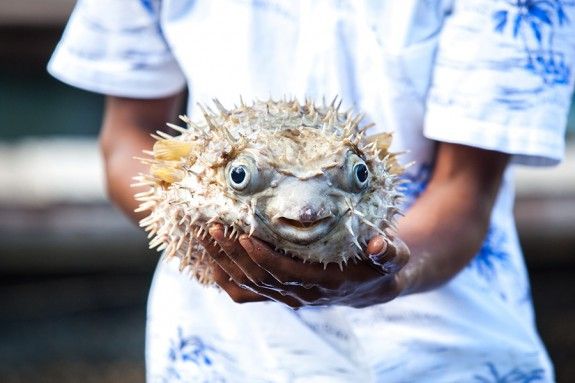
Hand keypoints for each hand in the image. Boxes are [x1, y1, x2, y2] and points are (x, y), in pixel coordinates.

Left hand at [198, 224, 409, 307]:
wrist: (370, 287)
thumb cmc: (378, 266)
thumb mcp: (393, 258)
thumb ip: (389, 252)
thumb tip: (381, 245)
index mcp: (324, 284)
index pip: (287, 273)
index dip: (264, 257)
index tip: (245, 236)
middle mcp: (300, 294)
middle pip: (259, 277)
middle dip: (234, 254)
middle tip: (214, 227)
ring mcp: (286, 296)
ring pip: (248, 284)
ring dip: (224, 262)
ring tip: (205, 236)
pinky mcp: (278, 293)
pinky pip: (245, 293)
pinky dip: (225, 279)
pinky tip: (210, 260)